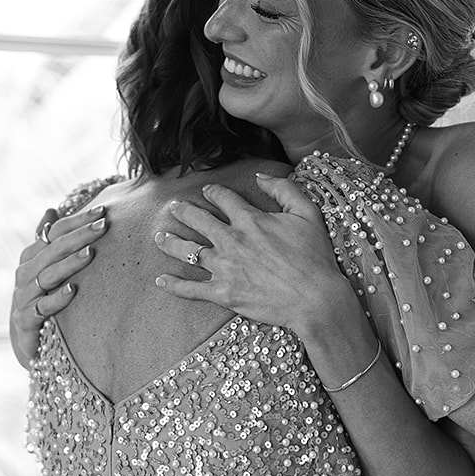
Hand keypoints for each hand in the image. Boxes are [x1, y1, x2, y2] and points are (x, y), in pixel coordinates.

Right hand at [10, 204, 107, 368]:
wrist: (24, 338)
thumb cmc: (38, 297)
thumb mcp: (42, 268)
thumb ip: (46, 239)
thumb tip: (51, 209)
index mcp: (31, 257)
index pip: (54, 233)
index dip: (77, 221)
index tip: (102, 211)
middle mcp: (25, 273)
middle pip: (53, 250)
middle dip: (79, 236)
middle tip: (103, 225)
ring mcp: (24, 297)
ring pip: (48, 276)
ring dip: (70, 264)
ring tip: (91, 253)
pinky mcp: (26, 320)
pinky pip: (42, 307)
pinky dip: (57, 299)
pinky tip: (73, 290)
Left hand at [153, 174, 349, 335]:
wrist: (315, 299)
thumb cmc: (315, 257)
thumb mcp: (307, 213)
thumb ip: (284, 189)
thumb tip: (260, 176)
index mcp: (249, 220)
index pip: (223, 198)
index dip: (214, 192)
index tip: (208, 191)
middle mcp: (231, 240)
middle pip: (198, 220)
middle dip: (184, 211)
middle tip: (174, 208)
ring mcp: (224, 268)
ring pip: (188, 252)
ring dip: (171, 242)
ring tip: (160, 237)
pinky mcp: (223, 294)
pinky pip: (191, 289)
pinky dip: (174, 285)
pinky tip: (161, 281)